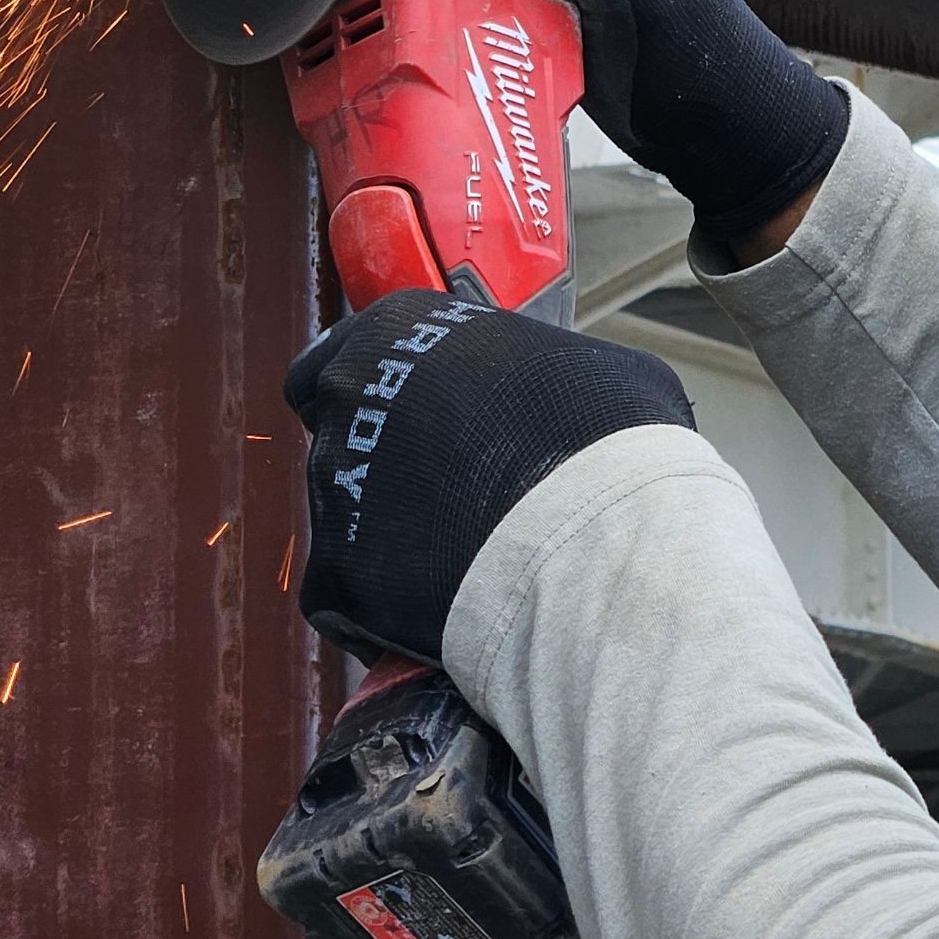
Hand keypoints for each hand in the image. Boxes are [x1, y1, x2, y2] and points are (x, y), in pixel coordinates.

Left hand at [284, 289, 693, 663]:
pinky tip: (441, 609)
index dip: (374, 393)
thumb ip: (542, 373)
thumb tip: (562, 396)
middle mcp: (347, 396)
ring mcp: (333, 485)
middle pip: (339, 435)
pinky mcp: (334, 575)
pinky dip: (381, 608)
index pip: (341, 355)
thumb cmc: (605, 439)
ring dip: (391, 535)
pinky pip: (345, 595)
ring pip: (345, 517)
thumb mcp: (593, 367)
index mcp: (395, 329)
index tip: (413, 420)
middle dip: (384, 465)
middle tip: (448, 490)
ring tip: (464, 556)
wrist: (594, 540)